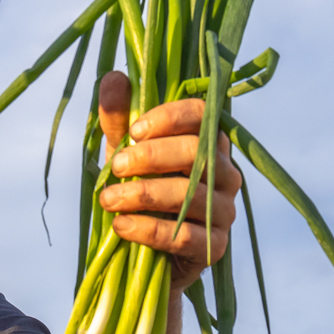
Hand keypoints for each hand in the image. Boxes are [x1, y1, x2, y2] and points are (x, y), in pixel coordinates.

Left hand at [94, 72, 241, 292]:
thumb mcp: (124, 154)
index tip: (134, 130)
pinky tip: (121, 226)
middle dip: (151, 156)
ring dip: (142, 194)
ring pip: (189, 195)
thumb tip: (113, 77)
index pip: (204, 114)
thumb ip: (119, 119)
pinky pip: (185, 236)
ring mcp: (225, 212)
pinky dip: (148, 229)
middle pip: (198, 152)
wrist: (141, 256)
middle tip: (116, 166)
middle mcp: (226, 174)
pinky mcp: (215, 247)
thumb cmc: (138, 193)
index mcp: (209, 143)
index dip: (170, 117)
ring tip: (107, 199)